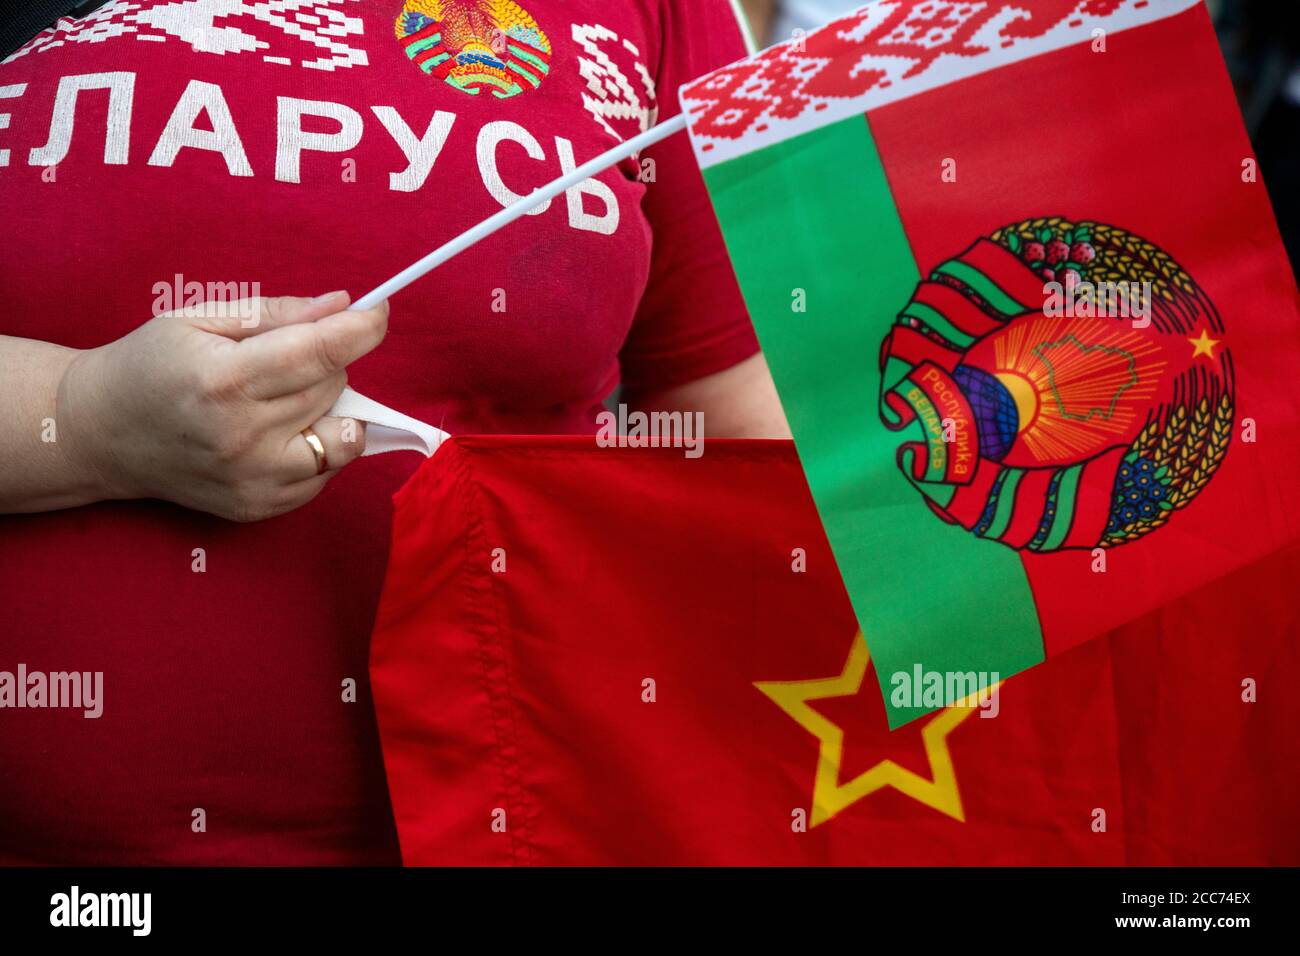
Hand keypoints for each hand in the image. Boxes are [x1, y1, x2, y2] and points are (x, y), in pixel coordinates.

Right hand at [57, 292, 387, 521]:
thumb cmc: (151, 365)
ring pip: (345, 435)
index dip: (361, 329)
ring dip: (331, 409)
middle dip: (327, 363)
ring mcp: (254, 480)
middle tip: (287, 358)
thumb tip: (342, 305)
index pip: (320, 354)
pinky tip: (280, 432)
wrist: (100, 434)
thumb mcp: (200, 319)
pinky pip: (328, 472)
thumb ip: (277, 312)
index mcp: (224, 381)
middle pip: (333, 387)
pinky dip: (320, 445)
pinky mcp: (260, 507)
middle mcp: (243, 437)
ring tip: (286, 397)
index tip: (378, 312)